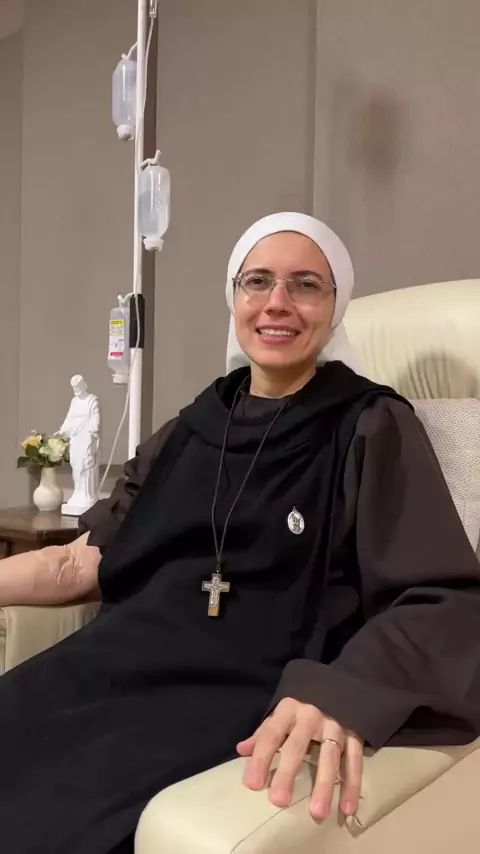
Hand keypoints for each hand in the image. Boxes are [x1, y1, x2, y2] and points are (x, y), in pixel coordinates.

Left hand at [237, 697, 362, 820]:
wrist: (342, 684)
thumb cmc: (305, 704)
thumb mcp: (283, 712)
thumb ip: (265, 732)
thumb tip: (241, 750)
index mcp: (289, 709)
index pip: (271, 734)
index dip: (261, 758)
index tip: (252, 784)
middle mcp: (311, 715)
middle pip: (297, 746)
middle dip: (287, 772)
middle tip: (278, 801)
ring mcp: (335, 725)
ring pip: (329, 756)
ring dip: (324, 785)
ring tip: (317, 813)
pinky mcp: (356, 733)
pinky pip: (355, 761)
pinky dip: (353, 785)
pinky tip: (347, 808)